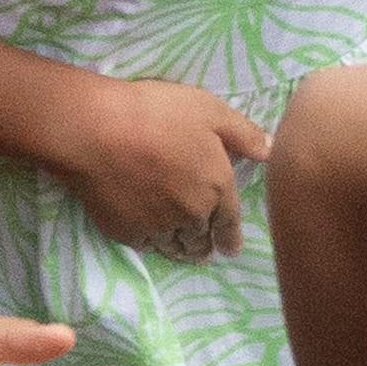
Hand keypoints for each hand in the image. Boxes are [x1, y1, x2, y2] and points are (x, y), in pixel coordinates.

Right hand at [32, 76, 261, 256]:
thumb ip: (243, 134)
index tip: (232, 249)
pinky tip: (154, 243)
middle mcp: (191, 215)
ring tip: (187, 255)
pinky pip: (147, 246)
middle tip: (206, 251)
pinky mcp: (125, 231)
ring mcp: (157, 226)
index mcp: (216, 188)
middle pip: (202, 239)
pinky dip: (155, 246)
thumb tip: (271, 151)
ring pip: (176, 247)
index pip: (229, 221)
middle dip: (206, 245)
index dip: (231, 237)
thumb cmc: (156, 113)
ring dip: (184, 251)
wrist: (95, 131)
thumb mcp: (210, 110)